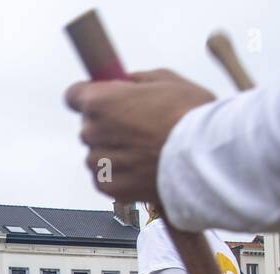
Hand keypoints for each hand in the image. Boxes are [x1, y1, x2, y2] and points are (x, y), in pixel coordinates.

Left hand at [64, 70, 215, 203]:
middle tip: (139, 127)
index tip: (102, 99)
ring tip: (145, 151)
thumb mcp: (168, 81)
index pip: (74, 95)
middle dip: (108, 125)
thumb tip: (126, 82)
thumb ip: (138, 80)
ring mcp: (99, 162)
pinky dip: (118, 175)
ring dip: (112, 152)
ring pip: (96, 155)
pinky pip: (104, 178)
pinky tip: (142, 168)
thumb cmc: (191, 116)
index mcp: (101, 101)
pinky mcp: (109, 187)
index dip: (89, 95)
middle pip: (89, 126)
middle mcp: (92, 132)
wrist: (205, 160)